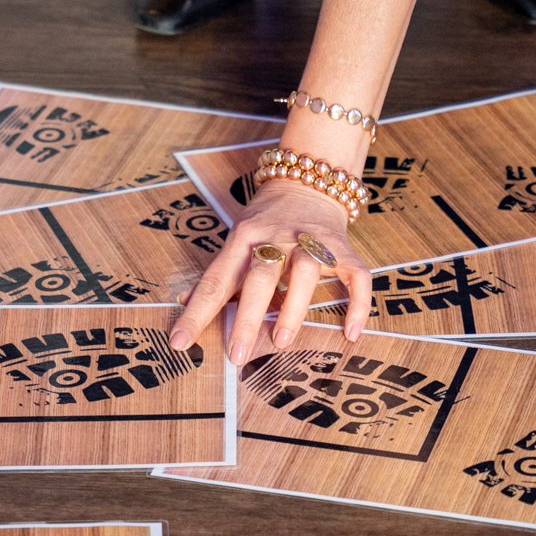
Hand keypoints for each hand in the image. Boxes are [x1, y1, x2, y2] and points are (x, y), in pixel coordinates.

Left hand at [170, 180, 373, 364]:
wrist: (307, 182)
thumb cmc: (266, 221)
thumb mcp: (236, 239)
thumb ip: (218, 274)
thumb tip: (184, 302)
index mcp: (244, 239)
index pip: (216, 279)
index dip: (196, 312)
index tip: (179, 342)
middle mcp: (277, 238)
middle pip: (261, 276)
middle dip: (247, 316)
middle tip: (237, 353)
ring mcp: (312, 241)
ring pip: (306, 273)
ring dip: (294, 308)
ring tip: (281, 341)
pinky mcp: (343, 247)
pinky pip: (356, 275)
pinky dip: (357, 304)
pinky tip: (350, 333)